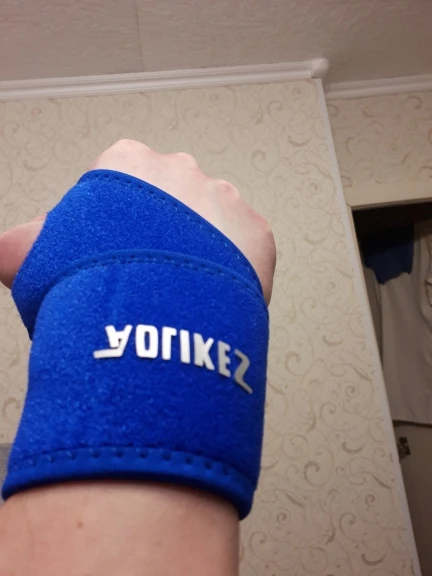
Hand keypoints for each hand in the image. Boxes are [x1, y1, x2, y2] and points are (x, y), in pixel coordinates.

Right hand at [0, 139, 275, 301]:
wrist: (151, 315)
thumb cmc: (94, 283)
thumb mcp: (41, 260)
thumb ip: (25, 245)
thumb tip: (4, 251)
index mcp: (127, 165)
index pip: (121, 189)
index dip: (115, 229)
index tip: (115, 259)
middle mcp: (180, 170)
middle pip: (169, 205)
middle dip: (160, 236)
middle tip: (150, 279)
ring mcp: (223, 198)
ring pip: (209, 225)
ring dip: (199, 252)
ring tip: (181, 293)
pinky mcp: (255, 233)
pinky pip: (242, 250)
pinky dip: (230, 272)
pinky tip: (209, 297)